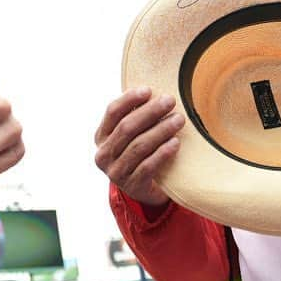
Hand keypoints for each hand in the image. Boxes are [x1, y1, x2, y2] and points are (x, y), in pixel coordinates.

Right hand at [94, 87, 185, 207]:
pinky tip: (175, 143)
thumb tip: (153, 92)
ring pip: (139, 146)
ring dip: (160, 130)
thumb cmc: (140, 153)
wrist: (143, 190)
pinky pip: (148, 166)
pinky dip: (162, 153)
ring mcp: (116, 172)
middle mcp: (104, 154)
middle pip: (127, 127)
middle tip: (170, 101)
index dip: (129, 99)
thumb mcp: (132, 135)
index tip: (148, 90)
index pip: (112, 112)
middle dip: (150, 112)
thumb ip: (136, 116)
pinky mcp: (132, 185)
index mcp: (101, 136)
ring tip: (179, 120)